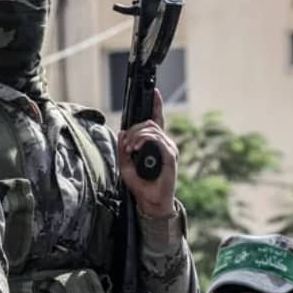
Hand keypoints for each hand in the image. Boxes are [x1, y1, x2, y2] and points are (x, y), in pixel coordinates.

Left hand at [117, 89, 177, 217]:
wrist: (150, 200)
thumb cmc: (140, 184)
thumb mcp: (124, 163)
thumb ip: (122, 148)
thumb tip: (122, 132)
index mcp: (154, 144)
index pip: (157, 120)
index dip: (157, 105)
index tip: (155, 91)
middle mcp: (164, 143)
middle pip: (148, 123)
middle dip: (134, 129)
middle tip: (126, 145)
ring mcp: (168, 149)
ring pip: (151, 129)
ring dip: (136, 135)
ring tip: (130, 149)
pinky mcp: (170, 156)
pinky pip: (157, 140)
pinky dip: (143, 141)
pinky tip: (135, 149)